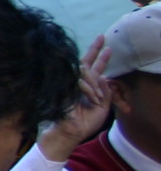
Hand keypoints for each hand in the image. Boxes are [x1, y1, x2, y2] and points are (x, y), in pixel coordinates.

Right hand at [39, 37, 111, 162]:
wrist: (69, 133)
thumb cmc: (83, 125)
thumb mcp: (102, 109)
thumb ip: (106, 93)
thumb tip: (105, 77)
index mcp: (85, 87)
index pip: (92, 68)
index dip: (99, 56)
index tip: (105, 44)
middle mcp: (76, 82)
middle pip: (86, 62)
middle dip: (95, 50)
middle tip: (102, 37)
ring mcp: (69, 83)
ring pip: (85, 71)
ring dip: (95, 84)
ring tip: (97, 99)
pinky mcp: (63, 86)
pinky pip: (80, 80)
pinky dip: (89, 89)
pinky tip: (93, 99)